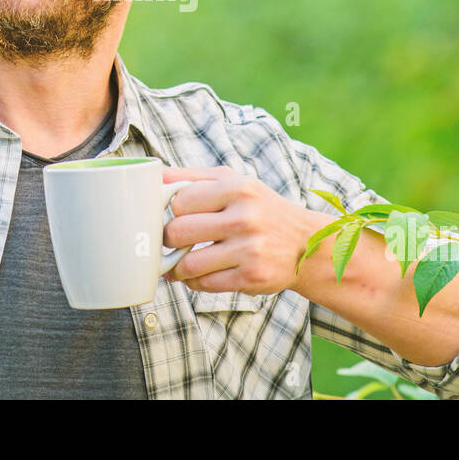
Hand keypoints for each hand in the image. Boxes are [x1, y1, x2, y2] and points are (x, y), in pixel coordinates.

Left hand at [160, 166, 318, 294]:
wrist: (305, 243)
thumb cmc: (260, 208)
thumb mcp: (233, 181)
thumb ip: (192, 176)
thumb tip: (152, 175)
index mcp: (237, 188)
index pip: (180, 201)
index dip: (173, 211)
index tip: (178, 216)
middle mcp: (244, 217)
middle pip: (177, 232)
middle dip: (169, 239)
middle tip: (173, 241)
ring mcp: (249, 249)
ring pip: (187, 264)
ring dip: (177, 266)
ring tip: (181, 261)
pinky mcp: (251, 277)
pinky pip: (204, 284)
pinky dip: (195, 281)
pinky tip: (200, 273)